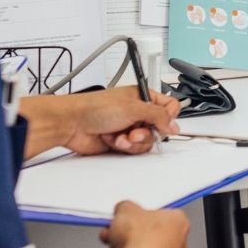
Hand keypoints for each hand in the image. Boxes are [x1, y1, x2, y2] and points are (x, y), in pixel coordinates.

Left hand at [59, 87, 182, 155]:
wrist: (73, 124)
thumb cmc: (95, 107)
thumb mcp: (134, 107)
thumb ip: (158, 116)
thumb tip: (174, 125)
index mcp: (142, 97)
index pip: (169, 106)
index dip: (168, 116)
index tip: (161, 123)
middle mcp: (137, 112)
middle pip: (158, 128)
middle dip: (146, 133)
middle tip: (134, 131)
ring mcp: (129, 127)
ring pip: (146, 141)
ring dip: (133, 142)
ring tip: (120, 136)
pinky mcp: (121, 142)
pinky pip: (133, 149)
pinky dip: (124, 146)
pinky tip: (112, 139)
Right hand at [100, 201, 189, 247]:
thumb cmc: (140, 241)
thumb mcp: (125, 209)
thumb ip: (125, 207)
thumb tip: (123, 210)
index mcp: (178, 222)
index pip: (159, 214)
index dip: (138, 216)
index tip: (126, 218)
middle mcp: (180, 244)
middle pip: (148, 236)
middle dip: (127, 236)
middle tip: (114, 235)